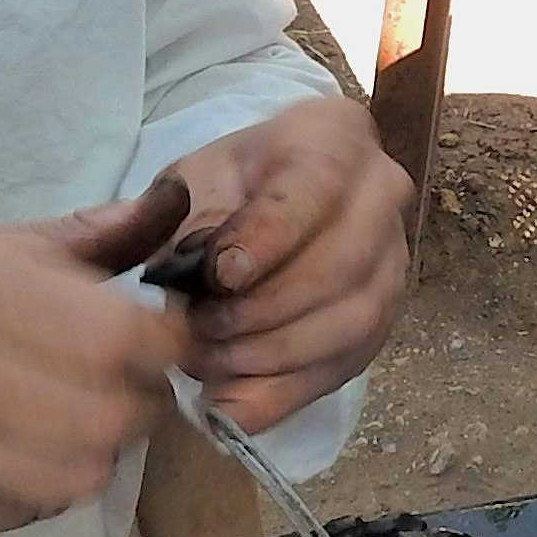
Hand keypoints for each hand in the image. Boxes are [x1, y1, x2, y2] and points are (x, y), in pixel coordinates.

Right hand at [0, 221, 194, 536]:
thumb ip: (68, 240)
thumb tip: (169, 208)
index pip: (123, 335)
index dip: (164, 344)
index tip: (162, 341)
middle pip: (115, 411)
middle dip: (137, 399)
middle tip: (118, 384)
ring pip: (83, 471)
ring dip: (94, 447)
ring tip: (62, 417)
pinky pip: (29, 509)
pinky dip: (38, 485)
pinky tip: (7, 451)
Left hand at [119, 95, 411, 429]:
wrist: (266, 202)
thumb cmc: (228, 186)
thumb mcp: (190, 181)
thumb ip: (164, 214)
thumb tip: (143, 250)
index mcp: (336, 137)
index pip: (316, 186)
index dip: (268, 237)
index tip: (218, 275)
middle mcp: (383, 194)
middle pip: (342, 262)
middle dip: (264, 308)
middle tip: (200, 328)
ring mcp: (393, 261)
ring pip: (352, 321)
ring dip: (272, 354)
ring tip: (208, 360)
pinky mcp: (384, 321)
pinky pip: (345, 365)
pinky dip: (283, 391)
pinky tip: (230, 399)